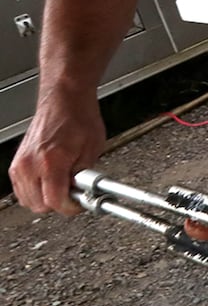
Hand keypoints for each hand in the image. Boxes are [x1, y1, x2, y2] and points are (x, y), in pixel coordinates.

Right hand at [8, 92, 106, 214]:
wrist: (64, 99)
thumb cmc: (79, 117)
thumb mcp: (93, 149)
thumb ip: (84, 176)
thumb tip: (81, 194)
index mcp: (51, 162)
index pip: (55, 201)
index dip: (71, 207)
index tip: (80, 203)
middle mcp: (31, 165)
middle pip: (39, 206)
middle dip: (58, 203)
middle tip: (74, 193)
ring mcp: (20, 164)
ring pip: (27, 200)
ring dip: (45, 198)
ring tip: (63, 185)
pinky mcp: (16, 162)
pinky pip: (21, 189)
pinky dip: (34, 191)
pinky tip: (49, 182)